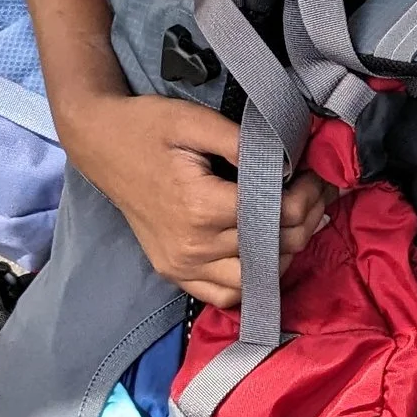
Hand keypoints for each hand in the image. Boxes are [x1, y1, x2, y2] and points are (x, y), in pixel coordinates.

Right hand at [60, 89, 328, 310]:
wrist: (100, 142)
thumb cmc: (147, 126)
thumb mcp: (196, 120)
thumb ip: (245, 144)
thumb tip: (289, 163)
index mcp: (201, 208)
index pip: (277, 216)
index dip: (308, 195)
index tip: (316, 175)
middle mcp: (192, 246)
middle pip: (274, 248)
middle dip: (306, 219)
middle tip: (317, 192)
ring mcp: (181, 265)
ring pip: (255, 279)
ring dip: (284, 253)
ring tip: (295, 220)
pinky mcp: (173, 271)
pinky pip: (222, 295)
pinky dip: (251, 281)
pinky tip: (264, 253)